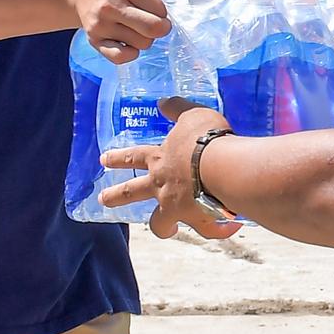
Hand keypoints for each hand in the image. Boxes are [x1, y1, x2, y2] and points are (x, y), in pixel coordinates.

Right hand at [68, 0, 208, 64]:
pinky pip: (121, 57)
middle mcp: (111, 5)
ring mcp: (100, 25)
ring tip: (136, 26)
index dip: (162, 10)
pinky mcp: (94, 40)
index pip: (160, 9)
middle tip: (152, 20)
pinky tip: (128, 40)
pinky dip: (130, 53)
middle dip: (159, 28)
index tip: (153, 5)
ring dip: (145, 39)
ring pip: (140, 44)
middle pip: (152, 30)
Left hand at [100, 99, 240, 239]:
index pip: (134, 157)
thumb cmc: (206, 138)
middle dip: (116, 196)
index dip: (118, 158)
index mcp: (160, 160)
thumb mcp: (192, 115)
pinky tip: (230, 228)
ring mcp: (176, 206)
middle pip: (132, 192)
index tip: (103, 160)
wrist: (222, 168)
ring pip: (160, 223)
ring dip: (163, 228)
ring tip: (166, 231)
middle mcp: (162, 186)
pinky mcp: (198, 220)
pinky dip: (219, 228)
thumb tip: (162, 102)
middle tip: (103, 200)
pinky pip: (208, 228)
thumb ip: (177, 109)